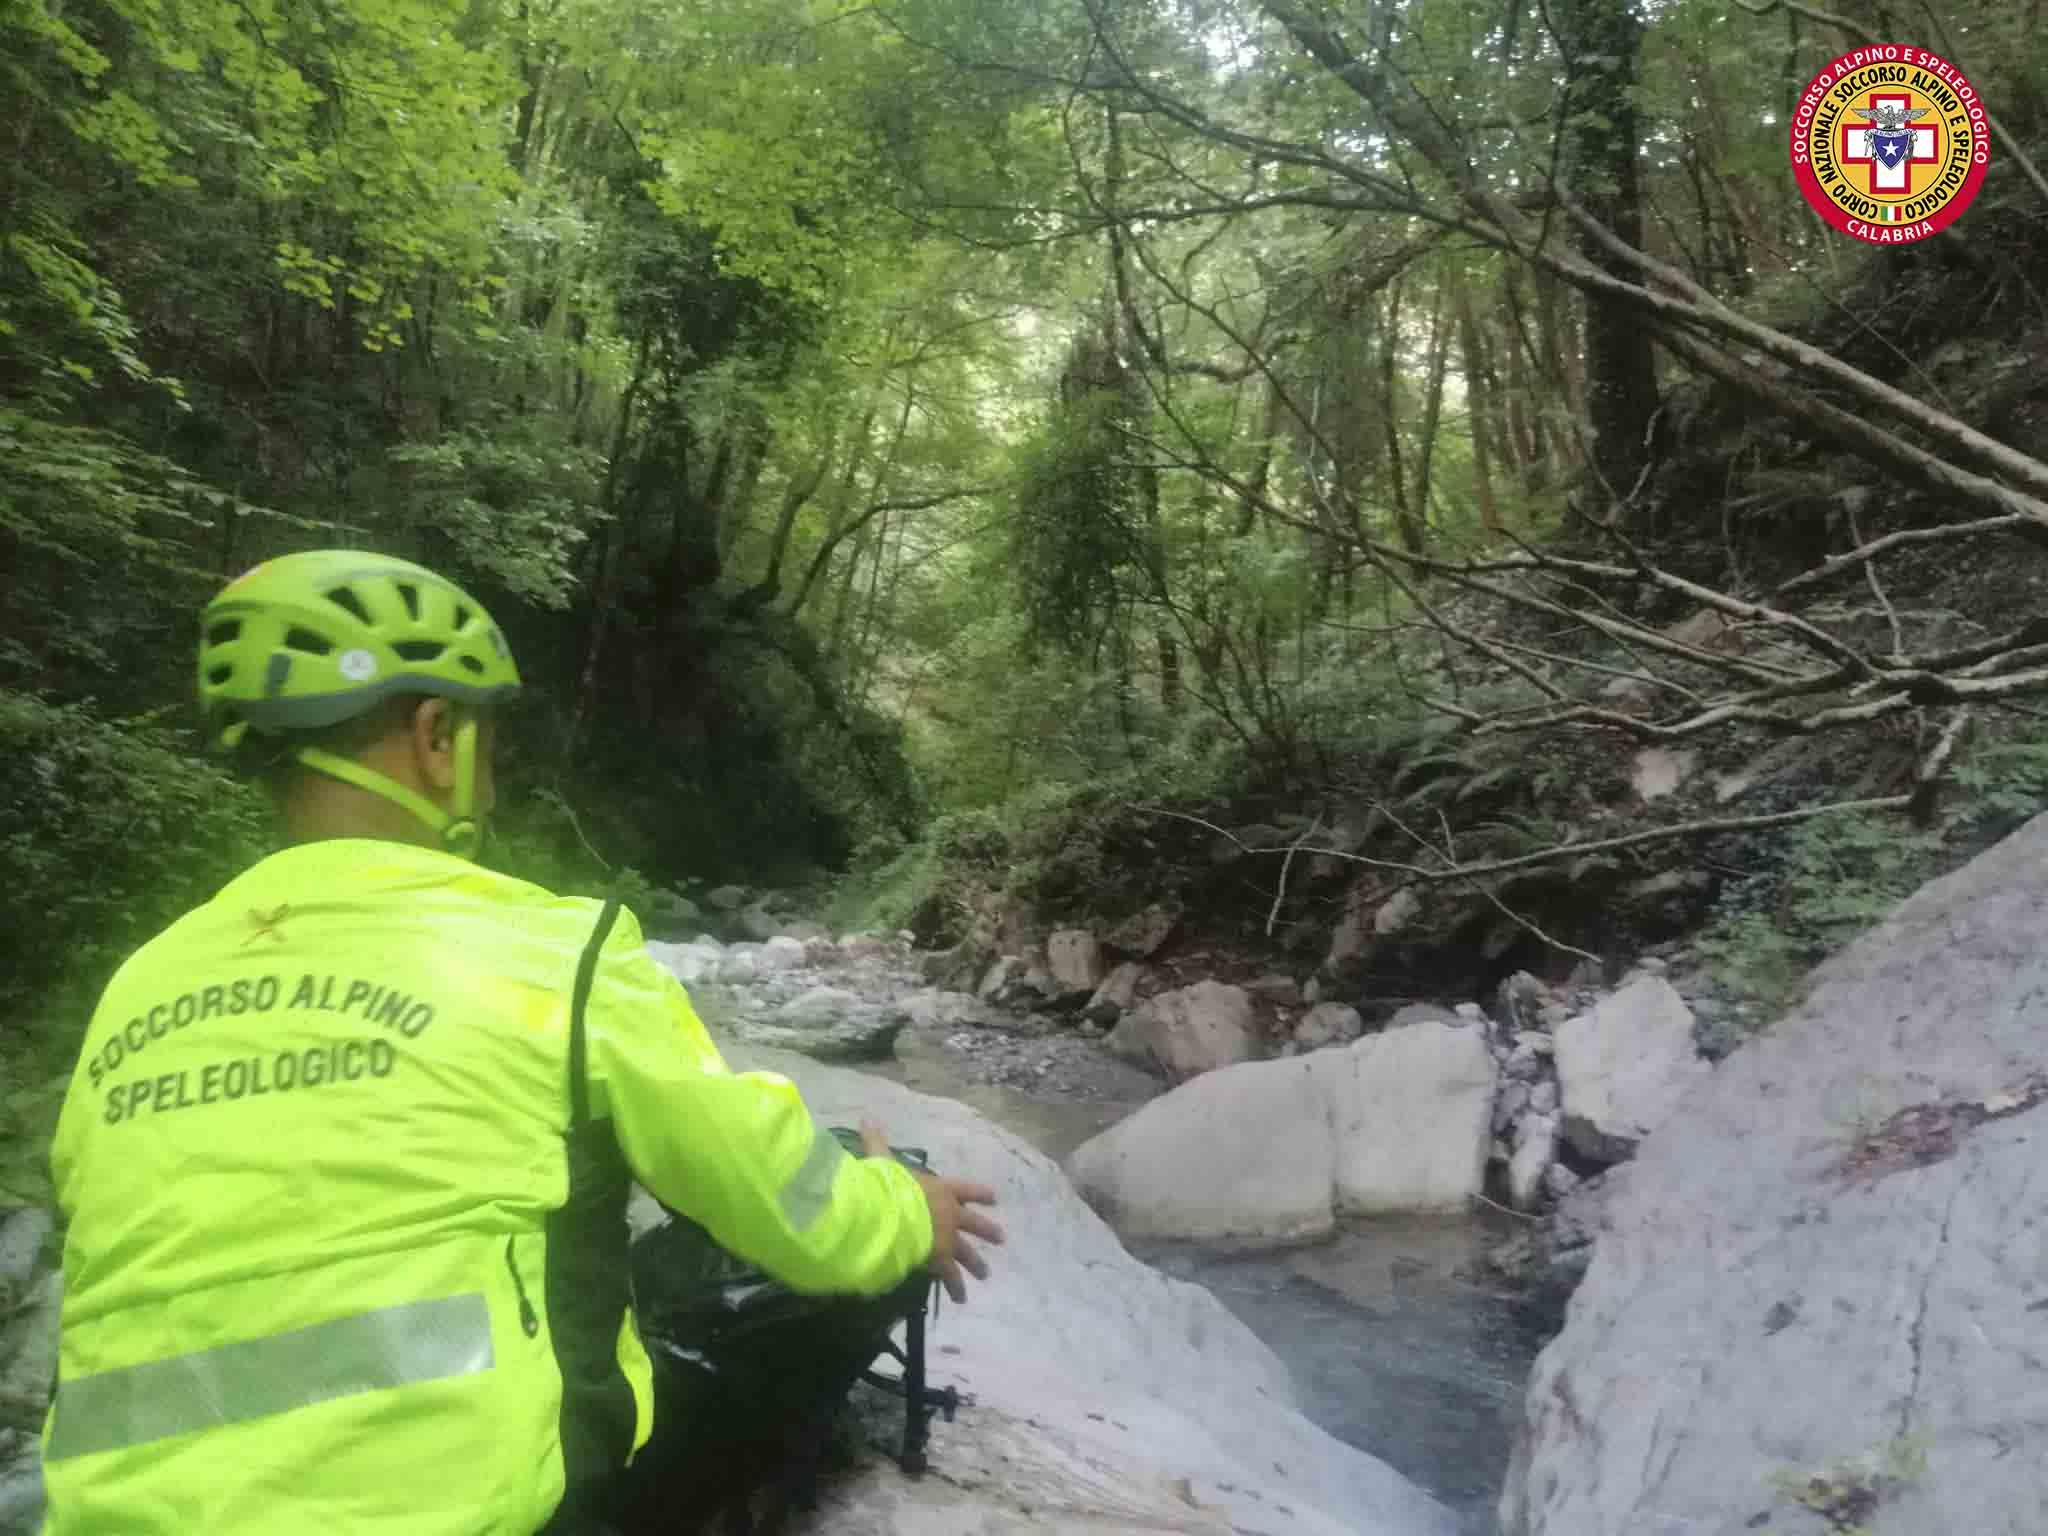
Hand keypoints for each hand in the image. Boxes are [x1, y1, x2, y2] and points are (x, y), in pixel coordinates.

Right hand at [860, 1120, 1004, 1303]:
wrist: (892, 1215)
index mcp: (941, 1188)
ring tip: (985, 1274)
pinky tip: (960, 1298)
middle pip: (974, 1222)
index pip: (965, 1189)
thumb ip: (877, 1143)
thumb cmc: (889, 1186)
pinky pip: (951, 1276)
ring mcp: (948, 1238)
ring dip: (977, 1263)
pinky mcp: (941, 1260)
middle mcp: (950, 1213)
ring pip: (967, 1253)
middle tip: (1001, 1238)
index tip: (995, 1197)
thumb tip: (866, 1118)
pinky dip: (955, 1287)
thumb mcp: (883, 1161)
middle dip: (987, 1229)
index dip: (979, 1192)